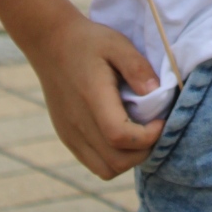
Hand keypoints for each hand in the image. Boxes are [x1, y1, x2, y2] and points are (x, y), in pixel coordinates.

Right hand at [28, 7, 166, 178]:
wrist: (51, 44)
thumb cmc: (89, 42)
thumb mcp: (117, 44)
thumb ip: (138, 67)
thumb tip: (157, 93)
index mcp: (92, 98)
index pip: (120, 136)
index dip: (147, 136)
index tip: (160, 119)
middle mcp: (78, 123)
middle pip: (116, 162)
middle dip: (143, 151)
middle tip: (154, 128)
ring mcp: (70, 134)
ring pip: (105, 170)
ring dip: (129, 159)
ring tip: (139, 135)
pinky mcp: (67, 137)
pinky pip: (93, 163)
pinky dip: (113, 159)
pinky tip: (121, 136)